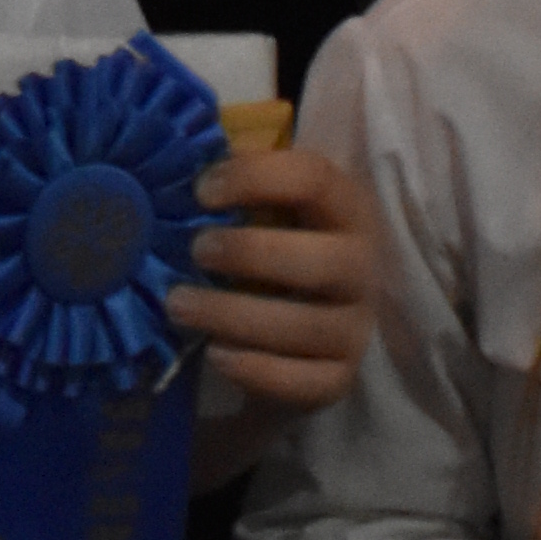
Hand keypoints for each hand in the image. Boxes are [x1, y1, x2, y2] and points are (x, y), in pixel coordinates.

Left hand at [168, 138, 375, 414]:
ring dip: (236, 316)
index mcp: (346, 208)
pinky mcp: (340, 378)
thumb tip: (184, 156)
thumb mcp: (268, 208)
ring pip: (308, 327)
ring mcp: (356, 328)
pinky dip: (258, 371)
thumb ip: (239, 183)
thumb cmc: (277, 246)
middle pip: (324, 260)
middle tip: (196, 250)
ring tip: (179, 305)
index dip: (257, 177)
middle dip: (253, 254)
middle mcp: (362, 267)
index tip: (201, 191)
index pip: (315, 179)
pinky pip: (306, 383)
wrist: (305, 328)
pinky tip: (216, 354)